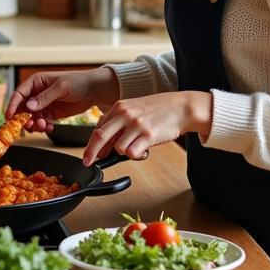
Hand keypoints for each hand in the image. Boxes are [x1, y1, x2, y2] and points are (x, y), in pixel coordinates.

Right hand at [6, 67, 119, 131]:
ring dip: (34, 124)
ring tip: (43, 126)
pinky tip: (49, 128)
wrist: (94, 91)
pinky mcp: (50, 114)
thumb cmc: (78, 82)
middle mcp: (37, 93)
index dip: (13, 105)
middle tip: (29, 126)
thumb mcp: (61, 88)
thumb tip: (29, 106)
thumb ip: (45, 97)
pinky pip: (41, 122)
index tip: (9, 117)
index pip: (19, 94)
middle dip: (24, 118)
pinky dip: (43, 127)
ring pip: (31, 117)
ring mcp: (43, 105)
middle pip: (22, 108)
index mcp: (36, 82)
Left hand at [82, 91, 211, 165]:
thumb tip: (105, 138)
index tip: (89, 154)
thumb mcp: (134, 108)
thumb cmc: (158, 109)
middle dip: (91, 152)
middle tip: (88, 162)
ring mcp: (136, 124)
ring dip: (124, 153)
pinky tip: (143, 151)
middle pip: (100, 136)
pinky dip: (136, 156)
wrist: (181, 107)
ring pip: (118, 148)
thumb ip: (119, 120)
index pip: (99, 127)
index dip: (91, 143)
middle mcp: (125, 114)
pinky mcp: (148, 135)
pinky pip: (133, 153)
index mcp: (120, 107)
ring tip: (136, 148)